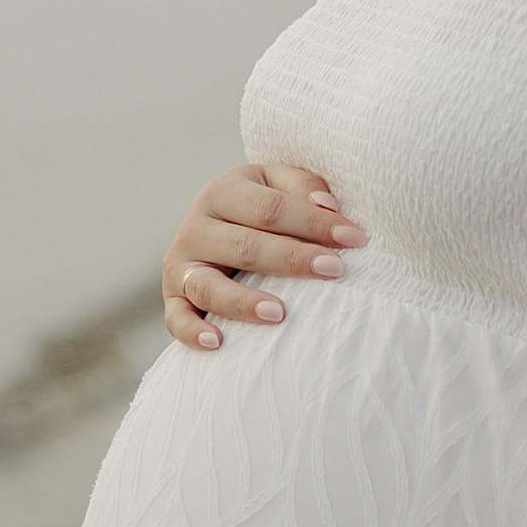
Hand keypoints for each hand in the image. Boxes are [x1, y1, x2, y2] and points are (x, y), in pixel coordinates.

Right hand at [161, 162, 367, 351]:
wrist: (215, 224)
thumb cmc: (260, 206)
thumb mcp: (277, 184)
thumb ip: (303, 187)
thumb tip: (328, 207)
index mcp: (222, 191)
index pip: (270, 208)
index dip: (313, 222)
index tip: (354, 237)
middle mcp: (195, 226)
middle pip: (245, 246)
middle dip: (292, 259)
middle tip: (334, 269)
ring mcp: (180, 264)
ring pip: (208, 286)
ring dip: (243, 301)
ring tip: (280, 313)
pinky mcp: (172, 297)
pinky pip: (176, 319)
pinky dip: (192, 332)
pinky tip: (218, 342)